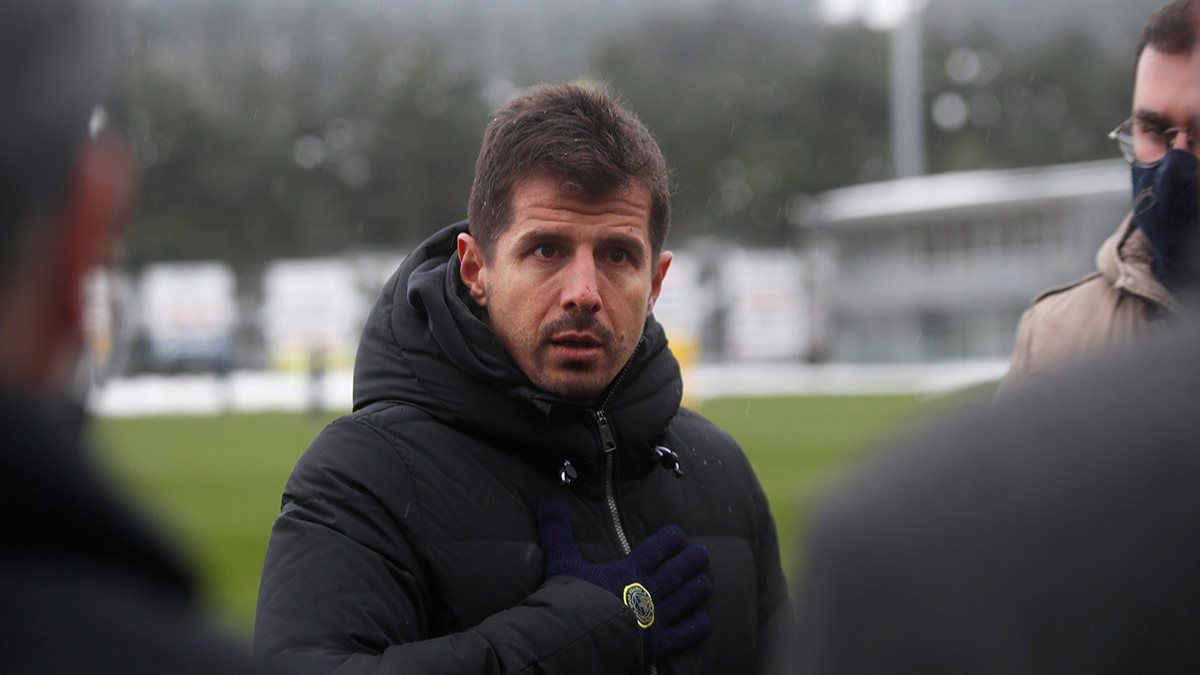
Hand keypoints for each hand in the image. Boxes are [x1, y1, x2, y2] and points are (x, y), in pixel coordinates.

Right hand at [535, 500, 711, 658]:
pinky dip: (696, 627)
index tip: (678, 533)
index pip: (657, 549)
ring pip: (685, 599)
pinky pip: (685, 635)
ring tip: (705, 581)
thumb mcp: (561, 562)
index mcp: (630, 571)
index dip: (670, 540)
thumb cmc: (568, 600)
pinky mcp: (657, 646)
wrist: (575, 639)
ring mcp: (656, 620)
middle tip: (702, 554)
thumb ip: (557, 532)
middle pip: (677, 572)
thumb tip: (545, 501)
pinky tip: (704, 621)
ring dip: (697, 589)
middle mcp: (648, 592)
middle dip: (691, 561)